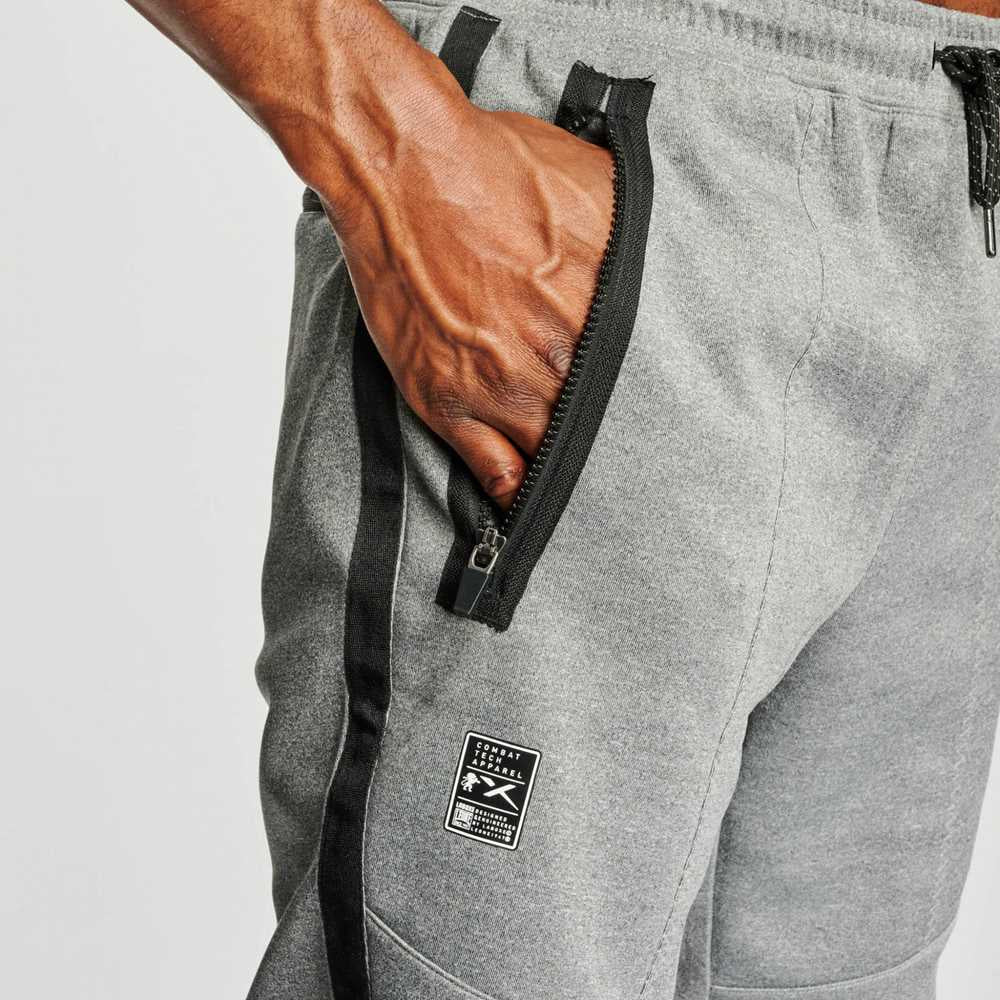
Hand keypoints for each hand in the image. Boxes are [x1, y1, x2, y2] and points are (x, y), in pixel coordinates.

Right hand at [325, 81, 613, 508]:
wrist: (405, 169)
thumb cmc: (493, 166)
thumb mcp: (594, 180)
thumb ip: (634, 229)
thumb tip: (664, 242)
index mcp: (599, 313)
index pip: (642, 382)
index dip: (650, 400)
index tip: (655, 408)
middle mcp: (555, 360)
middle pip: (598, 424)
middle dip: (608, 434)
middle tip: (622, 454)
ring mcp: (499, 387)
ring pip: (550, 454)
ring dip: (563, 465)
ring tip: (579, 482)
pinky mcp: (447, 400)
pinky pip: (492, 470)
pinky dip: (511, 493)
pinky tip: (523, 505)